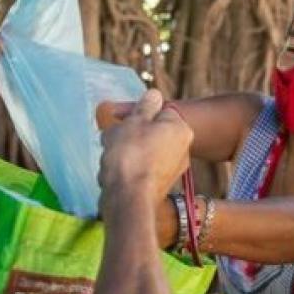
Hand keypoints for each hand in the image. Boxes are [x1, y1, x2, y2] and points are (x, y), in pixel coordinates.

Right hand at [99, 90, 189, 206]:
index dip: (135, 112)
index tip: (118, 118)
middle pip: (149, 131)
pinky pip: (140, 169)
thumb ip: (145, 106)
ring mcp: (172, 170)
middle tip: (111, 137)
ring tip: (110, 157)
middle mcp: (182, 149)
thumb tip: (155, 94)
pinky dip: (127, 169)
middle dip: (128, 133)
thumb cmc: (130, 155)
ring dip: (123, 151)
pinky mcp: (158, 186)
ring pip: (142, 150)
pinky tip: (113, 173)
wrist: (128, 199)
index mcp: (180, 129)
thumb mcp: (135, 121)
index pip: (158, 110)